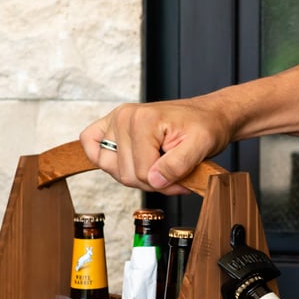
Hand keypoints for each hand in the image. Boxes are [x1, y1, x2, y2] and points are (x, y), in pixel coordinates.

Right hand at [79, 95, 232, 193]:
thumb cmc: (205, 128)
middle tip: (174, 172)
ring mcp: (115, 121)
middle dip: (154, 181)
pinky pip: (91, 145)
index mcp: (143, 120)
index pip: (144, 173)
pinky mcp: (110, 126)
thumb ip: (178, 164)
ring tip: (160, 166)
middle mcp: (123, 117)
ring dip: (138, 176)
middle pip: (128, 175)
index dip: (167, 183)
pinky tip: (127, 161)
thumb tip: (154, 180)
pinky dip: (105, 160)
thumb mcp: (201, 146)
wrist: (207, 115)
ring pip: (114, 170)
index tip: (184, 178)